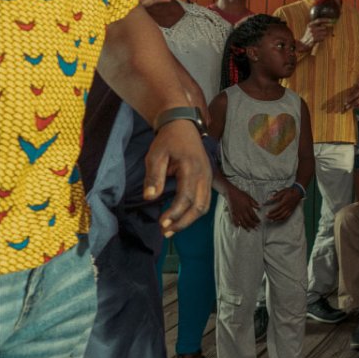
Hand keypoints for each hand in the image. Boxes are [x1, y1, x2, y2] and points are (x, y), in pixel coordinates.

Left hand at [146, 121, 211, 236]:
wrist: (183, 125)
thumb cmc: (168, 140)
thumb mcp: (156, 155)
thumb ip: (154, 176)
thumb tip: (150, 197)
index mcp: (192, 169)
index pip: (186, 197)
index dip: (175, 213)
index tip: (161, 224)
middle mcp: (204, 175)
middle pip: (200, 206)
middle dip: (183, 222)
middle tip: (166, 232)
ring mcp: (208, 178)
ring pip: (204, 206)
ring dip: (189, 220)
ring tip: (172, 229)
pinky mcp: (207, 179)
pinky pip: (204, 200)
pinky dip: (194, 212)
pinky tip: (180, 218)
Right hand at [226, 184, 260, 228]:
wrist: (231, 193)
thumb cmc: (240, 194)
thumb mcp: (249, 197)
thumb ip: (254, 203)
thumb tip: (259, 207)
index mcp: (248, 207)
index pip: (254, 216)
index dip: (257, 220)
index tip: (259, 222)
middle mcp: (243, 211)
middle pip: (249, 220)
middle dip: (253, 225)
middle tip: (256, 228)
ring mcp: (237, 213)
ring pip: (242, 222)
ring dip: (246, 227)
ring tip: (249, 230)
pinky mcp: (232, 213)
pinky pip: (234, 220)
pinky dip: (236, 224)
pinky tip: (238, 227)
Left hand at [265, 187, 302, 221]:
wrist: (298, 192)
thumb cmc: (290, 191)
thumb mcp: (282, 191)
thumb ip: (276, 196)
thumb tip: (269, 198)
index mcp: (284, 202)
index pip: (277, 209)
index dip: (271, 212)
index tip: (267, 213)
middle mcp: (287, 207)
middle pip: (279, 213)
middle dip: (272, 216)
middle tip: (267, 217)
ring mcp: (290, 209)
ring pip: (283, 216)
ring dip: (277, 219)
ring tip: (271, 220)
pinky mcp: (291, 210)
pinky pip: (287, 216)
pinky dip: (282, 219)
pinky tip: (279, 220)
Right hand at [300, 19, 334, 50]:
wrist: (304, 44)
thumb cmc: (309, 36)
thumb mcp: (311, 29)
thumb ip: (318, 26)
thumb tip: (328, 25)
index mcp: (310, 24)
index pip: (319, 20)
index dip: (326, 20)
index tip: (331, 20)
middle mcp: (311, 28)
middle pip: (324, 27)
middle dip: (326, 31)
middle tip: (325, 33)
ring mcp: (312, 33)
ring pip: (324, 33)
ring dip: (324, 36)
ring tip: (319, 37)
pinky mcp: (314, 38)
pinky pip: (323, 38)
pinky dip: (322, 39)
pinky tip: (318, 40)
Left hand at [344, 82, 358, 109]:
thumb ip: (354, 91)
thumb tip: (347, 97)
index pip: (354, 95)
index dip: (349, 99)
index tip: (345, 103)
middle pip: (357, 101)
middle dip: (351, 105)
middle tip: (346, 107)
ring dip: (355, 107)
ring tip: (352, 106)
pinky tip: (357, 107)